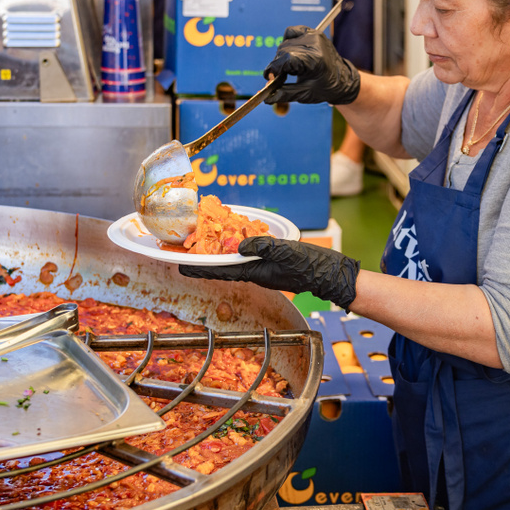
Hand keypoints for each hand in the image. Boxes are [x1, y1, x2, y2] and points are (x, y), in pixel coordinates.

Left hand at [179, 237, 360, 310]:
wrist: (329, 274)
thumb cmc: (308, 266)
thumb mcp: (285, 252)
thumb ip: (262, 247)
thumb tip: (238, 246)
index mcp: (254, 272)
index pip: (220, 271)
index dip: (199, 268)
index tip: (180, 267)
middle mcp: (254, 271)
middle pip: (223, 264)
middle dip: (205, 257)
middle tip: (186, 247)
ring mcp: (263, 267)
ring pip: (235, 258)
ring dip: (219, 250)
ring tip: (203, 239)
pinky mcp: (271, 260)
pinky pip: (248, 253)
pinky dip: (238, 244)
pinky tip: (234, 235)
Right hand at [263, 26, 360, 104]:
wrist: (343, 80)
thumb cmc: (326, 88)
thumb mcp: (304, 95)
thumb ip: (284, 94)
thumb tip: (266, 98)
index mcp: (314, 60)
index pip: (285, 59)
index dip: (273, 69)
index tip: (269, 77)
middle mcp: (314, 45)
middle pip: (283, 51)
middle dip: (279, 65)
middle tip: (282, 77)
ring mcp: (314, 37)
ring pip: (285, 43)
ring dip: (283, 56)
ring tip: (293, 67)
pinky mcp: (313, 33)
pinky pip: (292, 32)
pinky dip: (288, 41)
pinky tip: (293, 53)